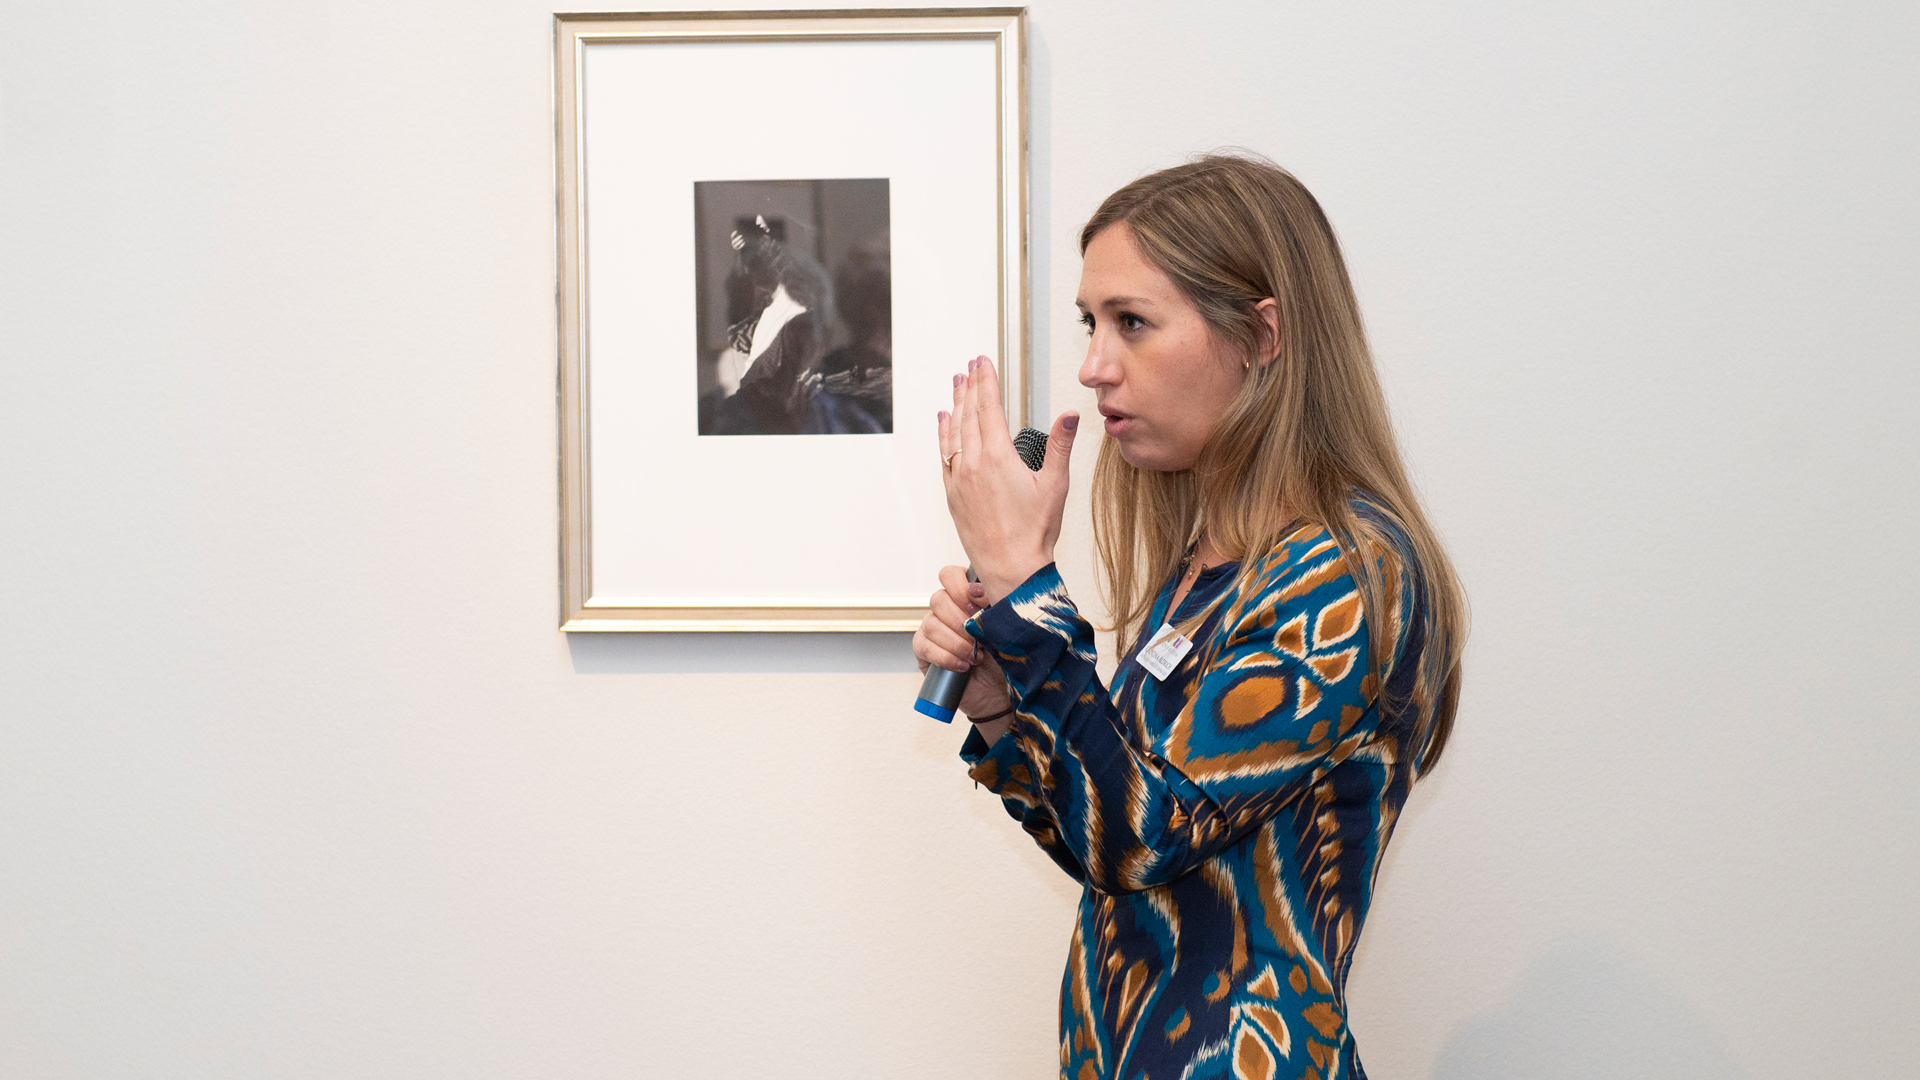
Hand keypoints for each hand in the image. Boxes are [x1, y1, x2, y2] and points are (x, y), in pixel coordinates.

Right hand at [912, 564, 1011, 718]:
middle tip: (979, 638)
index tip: (979, 602)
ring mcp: (933, 630)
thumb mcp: (1008, 629)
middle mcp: (946, 610)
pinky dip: (945, 656)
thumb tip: (982, 593)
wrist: (1000, 693)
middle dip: (961, 621)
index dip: (960, 586)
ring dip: (956, 642)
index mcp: (966, 597)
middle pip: (938, 599)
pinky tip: (963, 666)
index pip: (950, 575)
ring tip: (976, 657)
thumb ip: (996, 605)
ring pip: (931, 624)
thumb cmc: (1006, 659)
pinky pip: (923, 646)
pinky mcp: (924, 652)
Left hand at [938, 356, 1079, 603]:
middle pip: (969, 414)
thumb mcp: (1055, 484)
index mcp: (998, 456)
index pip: (989, 407)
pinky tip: (944, 421)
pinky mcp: (952, 494)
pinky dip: (944, 433)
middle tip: (970, 366)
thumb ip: (1060, 445)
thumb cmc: (1035, 531)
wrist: (1010, 568)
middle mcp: (973, 464)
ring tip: (956, 384)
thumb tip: (1070, 414)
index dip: (986, 381)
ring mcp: (959, 479)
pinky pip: (945, 454)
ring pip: (953, 432)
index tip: (984, 362)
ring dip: (955, 405)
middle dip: (970, 387)